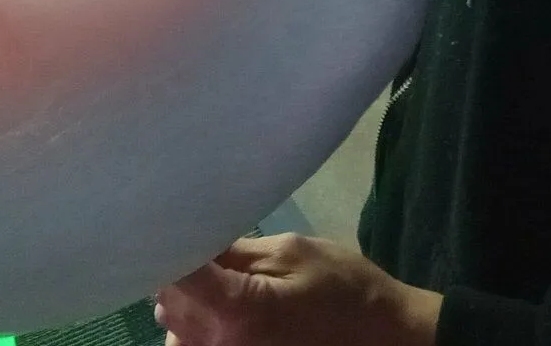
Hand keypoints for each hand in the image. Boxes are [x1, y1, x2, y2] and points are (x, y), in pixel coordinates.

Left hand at [152, 234, 442, 345]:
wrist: (383, 339)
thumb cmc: (343, 288)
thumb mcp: (292, 252)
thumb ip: (235, 251)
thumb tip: (191, 239)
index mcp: (237, 312)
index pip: (177, 274)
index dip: (169, 242)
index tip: (170, 217)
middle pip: (168, 301)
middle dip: (179, 269)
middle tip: (206, 244)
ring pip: (173, 327)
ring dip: (186, 301)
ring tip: (217, 279)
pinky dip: (196, 328)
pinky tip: (223, 309)